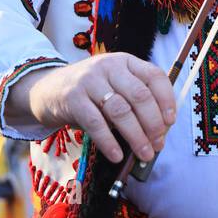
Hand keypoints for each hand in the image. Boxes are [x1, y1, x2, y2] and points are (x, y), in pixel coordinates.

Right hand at [11, 53, 176, 163]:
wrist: (46, 89)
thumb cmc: (88, 92)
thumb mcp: (112, 85)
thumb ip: (133, 100)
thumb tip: (160, 131)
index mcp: (124, 61)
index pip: (154, 76)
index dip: (166, 100)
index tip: (171, 121)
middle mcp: (109, 66)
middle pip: (140, 95)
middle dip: (153, 123)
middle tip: (158, 143)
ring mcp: (89, 81)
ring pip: (120, 111)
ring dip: (136, 136)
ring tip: (144, 153)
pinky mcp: (73, 98)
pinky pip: (96, 123)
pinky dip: (109, 142)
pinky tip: (117, 155)